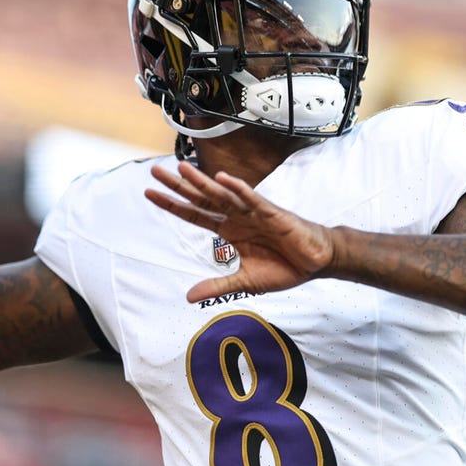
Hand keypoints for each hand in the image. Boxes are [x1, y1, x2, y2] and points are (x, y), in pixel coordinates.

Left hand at [146, 161, 334, 301]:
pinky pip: (253, 199)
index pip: (194, 215)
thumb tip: (188, 297)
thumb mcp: (244, 281)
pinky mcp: (272, 213)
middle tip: (154, 173)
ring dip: (202, 182)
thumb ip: (217, 286)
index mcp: (229, 230)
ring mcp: (253, 212)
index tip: (150, 194)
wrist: (316, 262)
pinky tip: (224, 179)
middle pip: (201, 198)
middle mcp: (237, 217)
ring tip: (180, 169)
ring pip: (222, 194)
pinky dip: (239, 189)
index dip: (173, 205)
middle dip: (178, 186)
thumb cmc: (284, 267)